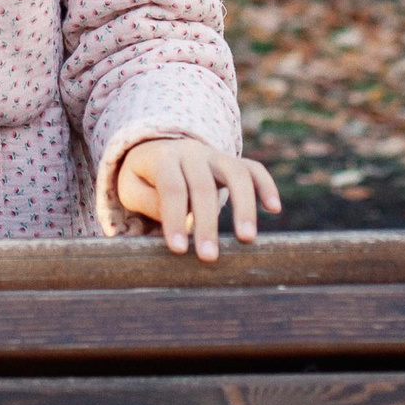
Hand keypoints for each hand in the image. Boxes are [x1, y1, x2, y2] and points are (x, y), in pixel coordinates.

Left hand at [116, 138, 283, 261]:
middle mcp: (192, 152)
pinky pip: (254, 168)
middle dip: (206, 224)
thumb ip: (147, 202)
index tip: (178, 249)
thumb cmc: (144, 178)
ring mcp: (216, 155)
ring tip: (247, 239)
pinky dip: (266, 185)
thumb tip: (168, 222)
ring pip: (236, 174)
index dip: (175, 218)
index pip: (171, 188)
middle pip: (203, 186)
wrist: (158, 147)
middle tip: (209, 257)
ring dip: (244, 206)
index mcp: (163, 158)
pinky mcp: (233, 162)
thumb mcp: (131, 187)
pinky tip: (274, 209)